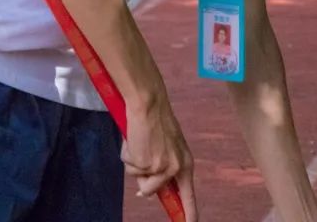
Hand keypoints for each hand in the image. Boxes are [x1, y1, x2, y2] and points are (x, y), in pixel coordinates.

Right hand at [122, 101, 197, 220]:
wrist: (149, 105)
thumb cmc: (156, 123)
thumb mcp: (167, 148)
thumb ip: (162, 168)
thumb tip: (145, 192)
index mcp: (185, 164)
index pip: (188, 196)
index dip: (189, 213)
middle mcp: (176, 168)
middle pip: (151, 191)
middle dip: (142, 177)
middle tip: (145, 152)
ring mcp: (160, 167)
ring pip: (138, 180)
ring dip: (134, 163)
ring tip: (140, 142)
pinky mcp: (146, 163)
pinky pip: (129, 167)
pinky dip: (128, 155)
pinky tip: (135, 139)